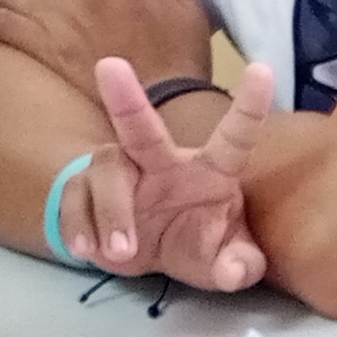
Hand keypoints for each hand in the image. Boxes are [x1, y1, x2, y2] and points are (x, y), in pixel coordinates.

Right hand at [62, 57, 273, 287]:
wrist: (141, 253)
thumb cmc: (194, 243)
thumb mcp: (222, 263)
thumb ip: (238, 266)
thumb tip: (235, 271)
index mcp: (210, 169)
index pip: (235, 136)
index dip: (248, 107)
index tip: (262, 70)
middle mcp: (162, 160)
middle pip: (142, 126)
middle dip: (127, 98)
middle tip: (110, 65)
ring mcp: (118, 170)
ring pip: (106, 173)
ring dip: (112, 213)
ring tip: (121, 253)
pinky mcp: (82, 188)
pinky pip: (73, 198)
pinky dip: (78, 225)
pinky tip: (87, 250)